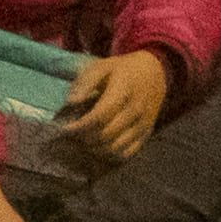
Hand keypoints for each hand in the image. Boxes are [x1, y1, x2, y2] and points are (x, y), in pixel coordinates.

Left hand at [58, 49, 172, 169]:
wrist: (154, 73)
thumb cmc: (121, 70)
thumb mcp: (101, 66)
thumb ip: (85, 83)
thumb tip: (71, 102)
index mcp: (123, 90)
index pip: (99, 117)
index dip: (80, 127)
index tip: (65, 128)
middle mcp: (135, 110)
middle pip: (105, 135)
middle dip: (84, 139)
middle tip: (74, 136)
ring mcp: (143, 124)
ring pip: (115, 149)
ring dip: (95, 149)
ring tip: (85, 141)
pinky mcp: (147, 134)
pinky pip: (127, 154)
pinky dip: (110, 155)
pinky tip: (100, 146)